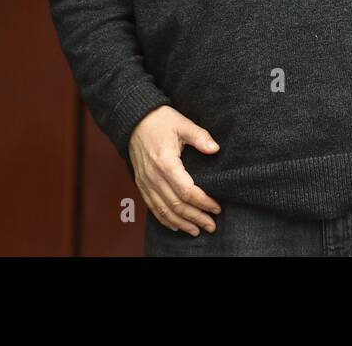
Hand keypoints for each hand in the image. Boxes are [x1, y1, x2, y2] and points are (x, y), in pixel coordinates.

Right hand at [128, 105, 222, 234]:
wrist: (134, 119)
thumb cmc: (160, 120)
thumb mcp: (182, 123)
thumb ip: (200, 136)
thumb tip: (215, 149)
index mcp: (166, 163)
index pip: (186, 191)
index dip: (203, 202)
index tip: (217, 207)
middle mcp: (154, 176)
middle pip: (176, 205)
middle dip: (196, 217)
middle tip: (212, 225)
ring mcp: (146, 182)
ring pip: (164, 210)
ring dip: (181, 223)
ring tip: (197, 231)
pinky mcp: (141, 184)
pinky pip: (152, 207)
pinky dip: (165, 219)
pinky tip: (176, 226)